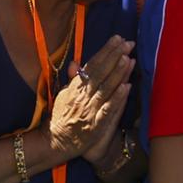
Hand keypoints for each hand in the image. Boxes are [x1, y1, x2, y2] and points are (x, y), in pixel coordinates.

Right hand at [48, 35, 134, 158]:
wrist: (54, 143)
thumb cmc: (60, 118)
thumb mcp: (62, 96)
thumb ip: (72, 80)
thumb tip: (75, 63)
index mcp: (74, 88)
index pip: (92, 66)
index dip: (105, 51)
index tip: (117, 39)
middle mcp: (82, 97)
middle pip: (100, 73)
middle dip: (114, 56)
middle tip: (128, 43)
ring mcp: (89, 111)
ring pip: (105, 88)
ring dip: (118, 73)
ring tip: (128, 58)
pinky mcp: (96, 126)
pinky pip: (108, 110)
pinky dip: (118, 98)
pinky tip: (128, 86)